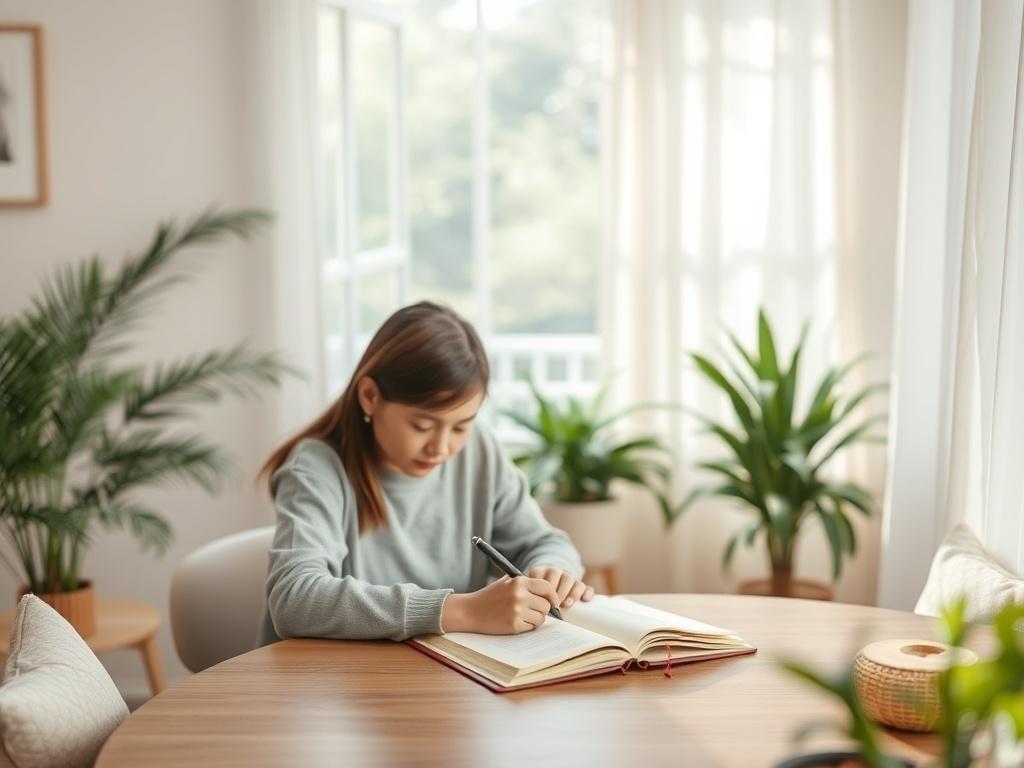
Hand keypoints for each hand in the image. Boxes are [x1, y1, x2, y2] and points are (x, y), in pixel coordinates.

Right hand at [441, 575, 560, 634]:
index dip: (552, 596)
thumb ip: (525, 582)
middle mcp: (520, 595)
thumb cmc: (489, 596)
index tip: (553, 602)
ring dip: (535, 619)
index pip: (546, 587)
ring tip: (523, 616)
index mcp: (519, 582)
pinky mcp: (514, 625)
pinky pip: (531, 627)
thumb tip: (548, 590)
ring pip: (541, 618)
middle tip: (533, 611)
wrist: (470, 611)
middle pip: (546, 605)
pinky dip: (526, 626)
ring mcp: (517, 611)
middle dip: (542, 610)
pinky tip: (515, 622)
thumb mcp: (506, 582)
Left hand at [526, 566, 594, 609]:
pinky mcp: (580, 586)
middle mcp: (555, 572)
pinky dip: (587, 592)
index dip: (542, 586)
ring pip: (571, 579)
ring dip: (569, 592)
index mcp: (541, 571)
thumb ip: (529, 595)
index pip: (540, 574)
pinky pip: (586, 587)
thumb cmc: (537, 595)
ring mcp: (568, 578)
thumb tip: (529, 606)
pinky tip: (585, 599)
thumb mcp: (530, 592)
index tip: (542, 598)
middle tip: (554, 605)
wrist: (550, 587)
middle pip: (557, 574)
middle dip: (555, 590)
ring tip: (566, 604)